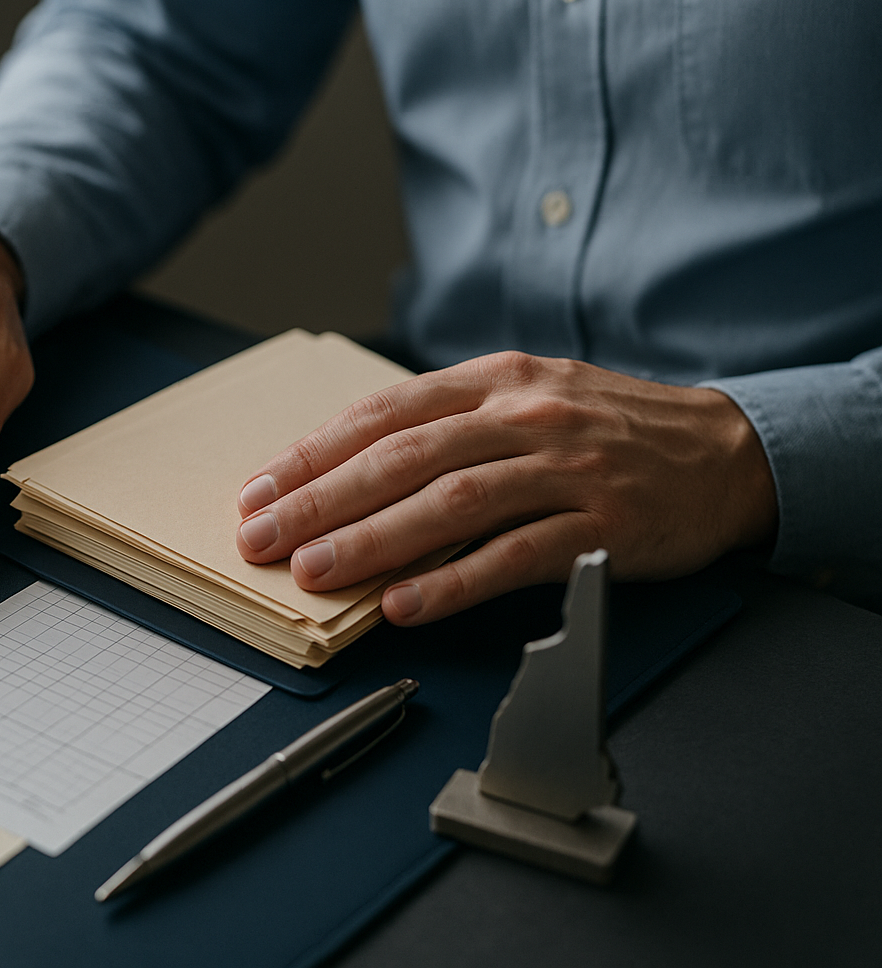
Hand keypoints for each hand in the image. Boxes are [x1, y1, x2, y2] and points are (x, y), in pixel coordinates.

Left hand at [233, 351, 776, 624]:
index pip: (383, 413)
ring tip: (316, 572)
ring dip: (374, 539)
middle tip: (262, 538)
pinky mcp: (603, 527)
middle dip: (321, 500)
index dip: (313, 453)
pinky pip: (517, 556)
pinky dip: (456, 581)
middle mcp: (524, 417)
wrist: (726, 451)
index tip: (258, 490)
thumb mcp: (526, 397)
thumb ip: (446, 423)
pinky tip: (407, 603)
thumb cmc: (607, 429)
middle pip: (404, 457)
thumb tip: (346, 468)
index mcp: (495, 381)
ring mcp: (566, 471)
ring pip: (453, 502)